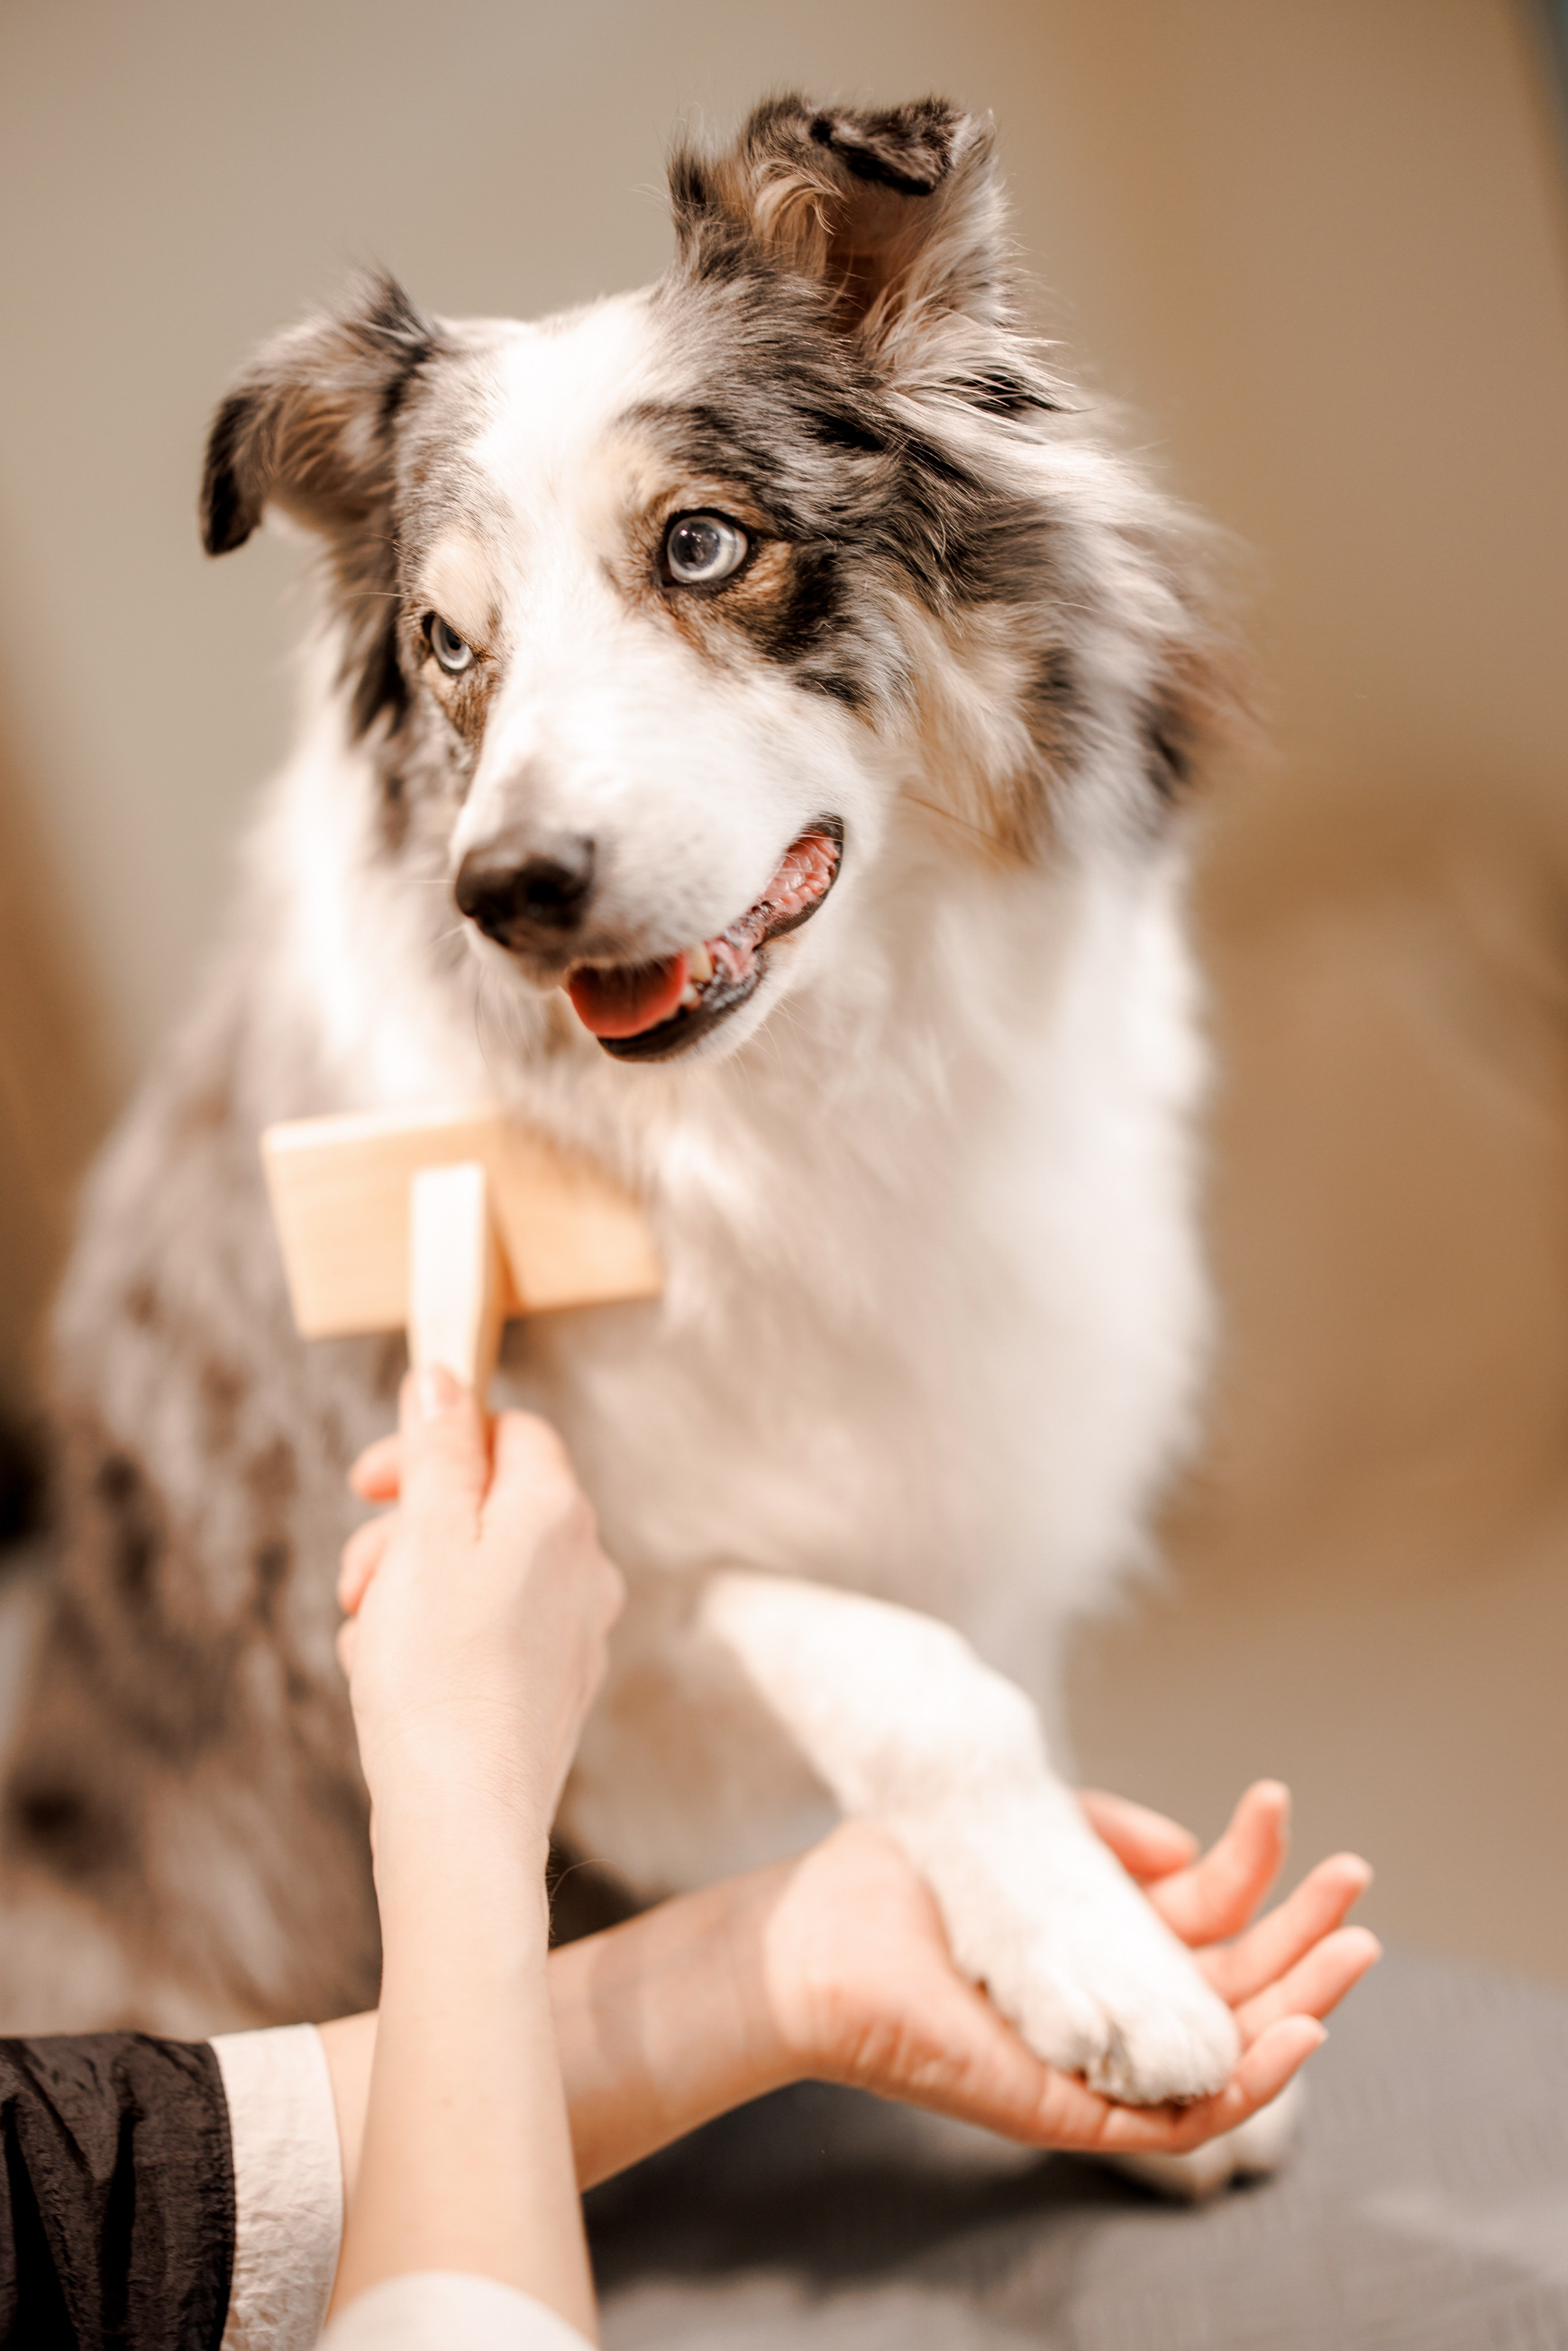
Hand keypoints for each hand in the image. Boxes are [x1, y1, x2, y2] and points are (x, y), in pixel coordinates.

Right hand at [338, 1370, 623, 1848]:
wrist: (462, 1816)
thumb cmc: (437, 1674)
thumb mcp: (426, 1535)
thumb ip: (440, 1449)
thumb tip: (444, 1378)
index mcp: (559, 1513)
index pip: (509, 1431)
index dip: (433, 1443)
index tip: (367, 1483)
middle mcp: (586, 1565)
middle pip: (485, 1505)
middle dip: (407, 1530)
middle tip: (358, 1577)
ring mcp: (576, 1631)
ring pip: (475, 1574)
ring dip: (409, 1590)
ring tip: (371, 1640)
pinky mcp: (553, 1688)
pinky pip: (484, 1634)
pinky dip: (432, 1641)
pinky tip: (394, 1679)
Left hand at [755, 1784, 1375, 2152]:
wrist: (811, 1941)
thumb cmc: (896, 1882)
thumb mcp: (1021, 1826)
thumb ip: (1105, 1834)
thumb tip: (1189, 1848)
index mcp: (1101, 1934)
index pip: (1204, 1907)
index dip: (1251, 1859)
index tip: (1276, 1796)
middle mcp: (1111, 1998)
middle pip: (1236, 1981)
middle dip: (1304, 1933)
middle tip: (1356, 1879)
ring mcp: (1098, 2055)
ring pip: (1228, 2054)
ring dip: (1301, 2005)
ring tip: (1354, 1948)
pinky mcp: (1071, 2106)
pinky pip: (1179, 2116)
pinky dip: (1246, 2081)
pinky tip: (1294, 2029)